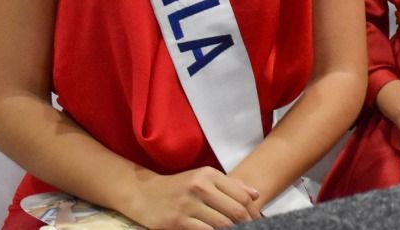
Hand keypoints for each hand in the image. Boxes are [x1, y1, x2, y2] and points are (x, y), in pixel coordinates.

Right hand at [126, 167, 258, 228]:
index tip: (255, 221)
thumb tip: (255, 194)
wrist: (144, 194)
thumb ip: (230, 185)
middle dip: (245, 224)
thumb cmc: (178, 187)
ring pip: (222, 224)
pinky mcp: (178, 221)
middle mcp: (200, 187)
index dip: (252, 212)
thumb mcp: (203, 178)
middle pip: (235, 211)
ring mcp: (188, 204)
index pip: (241, 195)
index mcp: (209, 175)